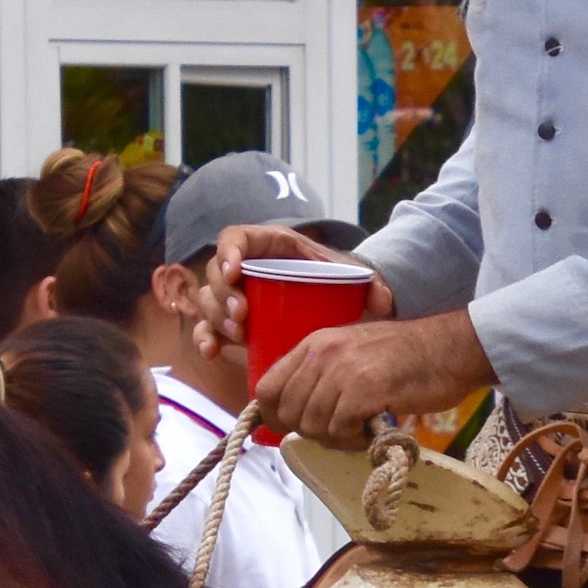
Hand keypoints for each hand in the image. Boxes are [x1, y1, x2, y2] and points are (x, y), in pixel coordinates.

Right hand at [193, 223, 386, 359]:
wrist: (338, 304)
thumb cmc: (340, 282)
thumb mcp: (356, 278)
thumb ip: (373, 284)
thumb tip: (382, 299)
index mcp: (271, 245)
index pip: (236, 237)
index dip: (228, 250)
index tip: (235, 270)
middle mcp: (247, 267)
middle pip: (217, 272)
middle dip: (224, 294)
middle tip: (244, 315)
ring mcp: (236, 295)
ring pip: (209, 300)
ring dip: (217, 317)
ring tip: (240, 334)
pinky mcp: (232, 322)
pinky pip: (208, 327)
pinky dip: (206, 338)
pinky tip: (212, 351)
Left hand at [258, 313, 492, 444]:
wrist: (452, 349)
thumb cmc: (408, 357)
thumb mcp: (353, 354)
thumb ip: (322, 376)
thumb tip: (294, 413)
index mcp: (315, 343)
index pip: (267, 388)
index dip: (274, 417)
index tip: (295, 428)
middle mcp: (323, 352)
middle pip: (287, 412)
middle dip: (310, 432)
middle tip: (340, 432)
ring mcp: (343, 369)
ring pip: (312, 425)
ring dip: (335, 439)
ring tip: (360, 431)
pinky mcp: (365, 388)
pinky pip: (339, 430)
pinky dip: (353, 440)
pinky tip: (372, 431)